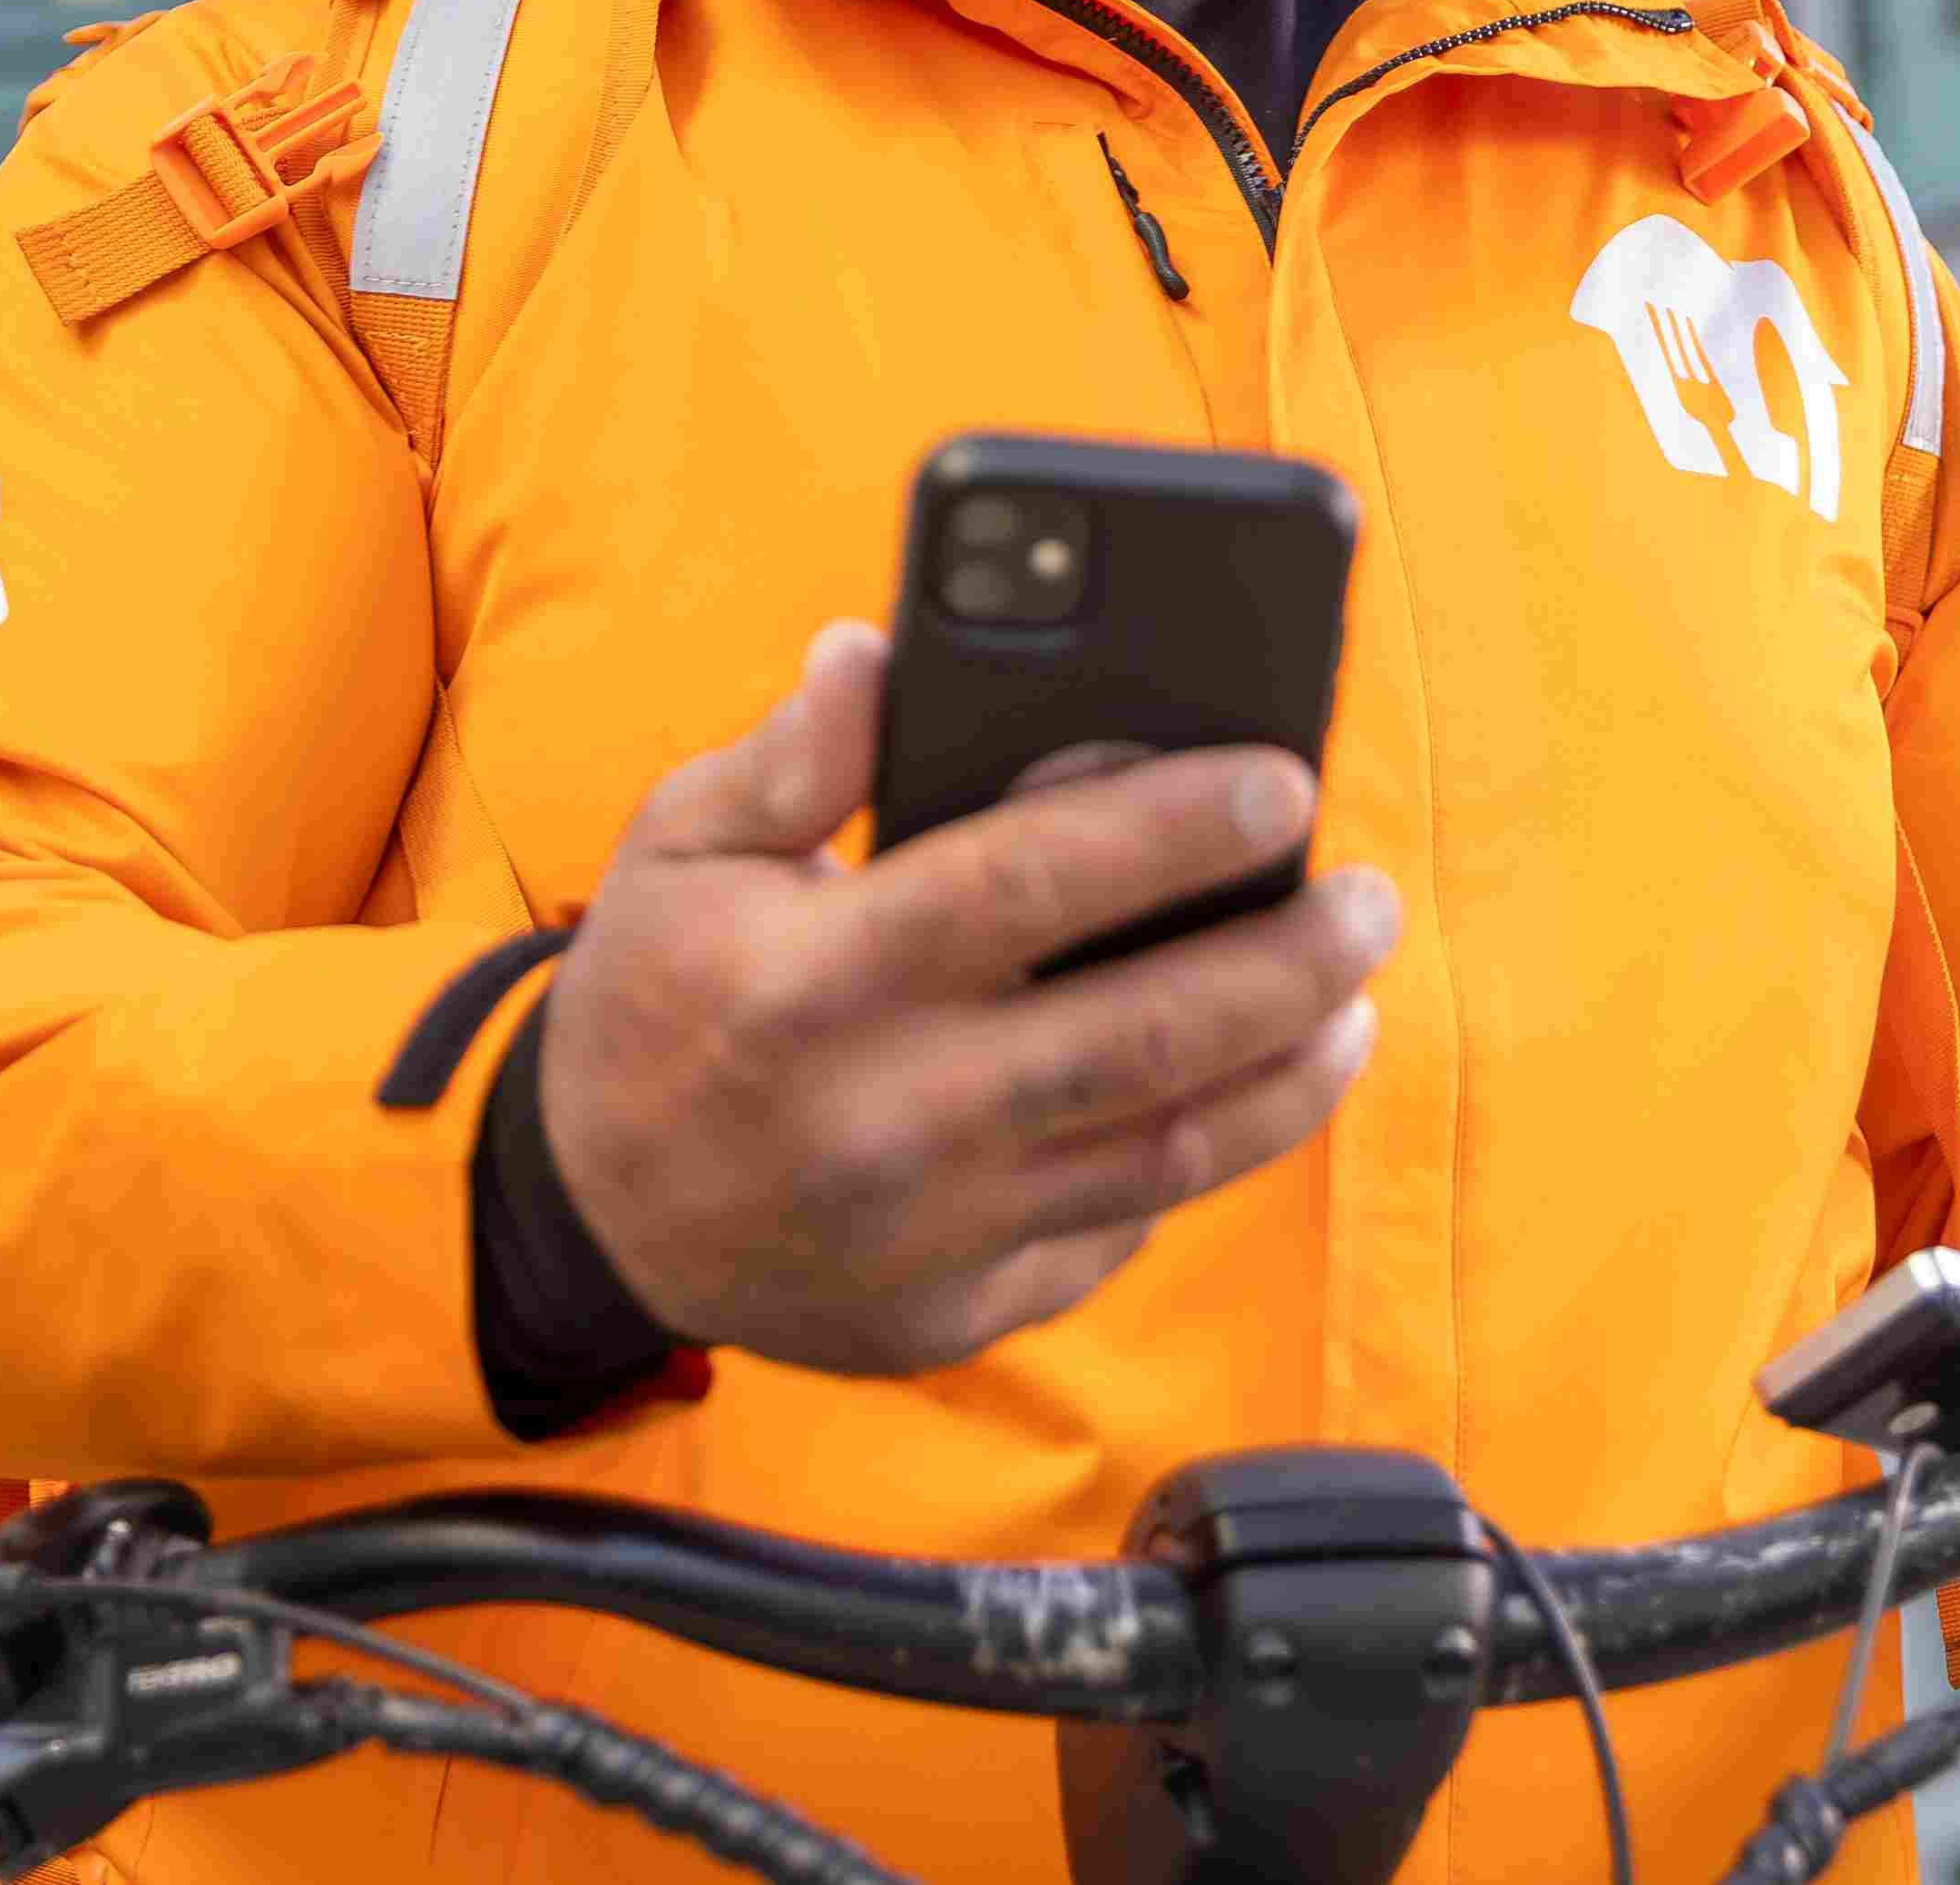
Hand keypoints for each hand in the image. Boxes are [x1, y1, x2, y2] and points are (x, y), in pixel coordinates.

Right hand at [535, 621, 1396, 1377]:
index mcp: (812, 978)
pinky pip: (1113, 1230)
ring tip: (1353, 999)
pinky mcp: (958, 1310)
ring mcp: (930, 1229)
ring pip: (1162, 1151)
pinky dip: (1198, 1160)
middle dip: (1283, 960)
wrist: (591, 1220)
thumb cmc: (656, 1000)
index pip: (1026, 885)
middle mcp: (884, 1113)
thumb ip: (790, 755)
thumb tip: (877, 649)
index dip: (1169, 827)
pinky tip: (1252, 1090)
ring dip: (1285, 1073)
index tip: (1280, 777)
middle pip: (1137, 1034)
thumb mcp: (677, 848)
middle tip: (1369, 899)